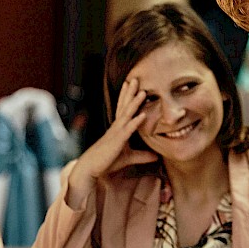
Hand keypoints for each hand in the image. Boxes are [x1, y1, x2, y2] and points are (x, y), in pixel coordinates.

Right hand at [65, 79, 158, 206]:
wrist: (91, 169)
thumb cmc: (107, 162)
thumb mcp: (128, 158)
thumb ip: (142, 156)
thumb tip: (157, 156)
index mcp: (117, 129)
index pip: (123, 109)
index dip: (127, 97)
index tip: (131, 85)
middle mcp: (116, 128)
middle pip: (124, 106)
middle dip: (130, 92)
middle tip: (135, 78)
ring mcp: (116, 133)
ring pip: (126, 114)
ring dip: (135, 103)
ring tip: (142, 92)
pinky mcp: (117, 142)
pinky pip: (128, 130)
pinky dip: (136, 122)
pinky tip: (143, 115)